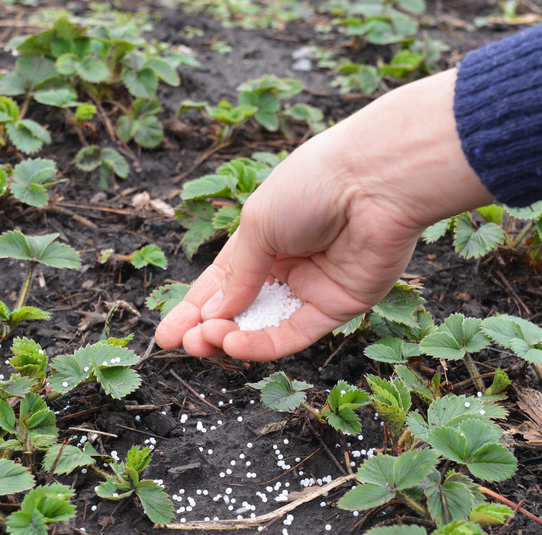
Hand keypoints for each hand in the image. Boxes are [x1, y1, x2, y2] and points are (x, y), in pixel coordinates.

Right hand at [155, 69, 492, 360]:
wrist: (374, 181)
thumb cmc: (311, 186)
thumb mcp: (257, 225)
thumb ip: (238, 275)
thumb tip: (214, 314)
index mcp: (263, 237)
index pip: (222, 282)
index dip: (195, 308)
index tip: (166, 335)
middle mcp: (287, 265)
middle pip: (241, 309)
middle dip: (208, 328)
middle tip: (183, 344)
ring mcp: (313, 288)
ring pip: (265, 326)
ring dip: (231, 338)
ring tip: (204, 342)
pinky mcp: (339, 307)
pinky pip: (295, 333)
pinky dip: (262, 344)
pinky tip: (234, 345)